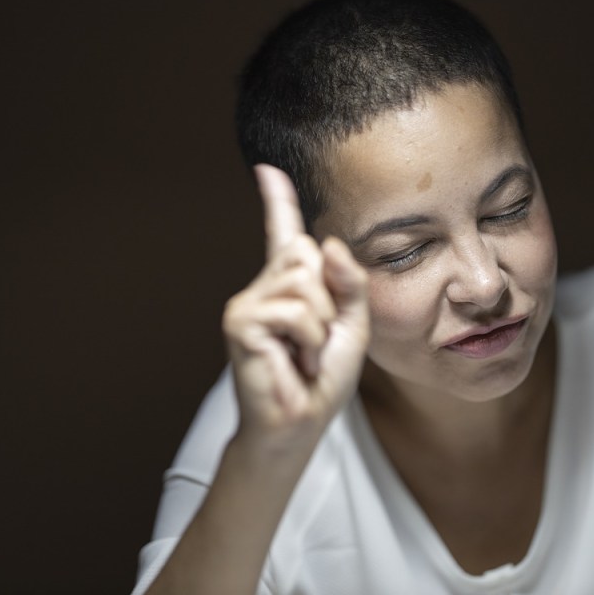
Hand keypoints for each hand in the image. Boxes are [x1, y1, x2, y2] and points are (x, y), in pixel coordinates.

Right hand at [223, 164, 369, 447]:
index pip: (284, 234)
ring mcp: (247, 302)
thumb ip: (348, 283)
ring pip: (305, 281)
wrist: (300, 424)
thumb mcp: (352, 325)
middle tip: (317, 340)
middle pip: (307, 253)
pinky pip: (295, 309)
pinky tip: (295, 361)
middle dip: (330, 299)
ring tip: (306, 353)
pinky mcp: (241, 321)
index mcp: (289, 286)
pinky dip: (309, 338)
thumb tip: (326, 243)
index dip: (277, 200)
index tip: (268, 169)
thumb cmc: (322, 378)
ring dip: (321, 324)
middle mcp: (263, 287)